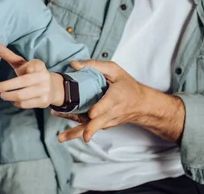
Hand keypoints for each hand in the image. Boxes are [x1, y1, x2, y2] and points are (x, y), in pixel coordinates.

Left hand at [0, 42, 63, 108]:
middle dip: (8, 86)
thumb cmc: (31, 73)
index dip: (32, 67)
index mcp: (39, 66)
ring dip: (9, 96)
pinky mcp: (43, 101)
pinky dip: (16, 103)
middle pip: (24, 81)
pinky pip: (25, 104)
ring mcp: (44, 90)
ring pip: (23, 95)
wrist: (52, 88)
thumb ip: (9, 55)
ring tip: (2, 95)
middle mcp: (43, 77)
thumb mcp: (22, 64)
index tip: (27, 69)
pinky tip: (13, 100)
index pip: (36, 65)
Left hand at [52, 60, 182, 143]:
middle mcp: (112, 111)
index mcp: (116, 96)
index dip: (100, 109)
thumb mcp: (114, 70)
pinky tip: (64, 132)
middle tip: (82, 136)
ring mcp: (108, 120)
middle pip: (100, 122)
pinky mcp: (103, 125)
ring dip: (76, 132)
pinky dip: (77, 129)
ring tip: (62, 137)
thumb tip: (73, 64)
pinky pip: (89, 127)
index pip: (108, 104)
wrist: (141, 104)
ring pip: (92, 127)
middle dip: (90, 129)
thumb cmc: (127, 85)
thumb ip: (94, 65)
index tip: (92, 113)